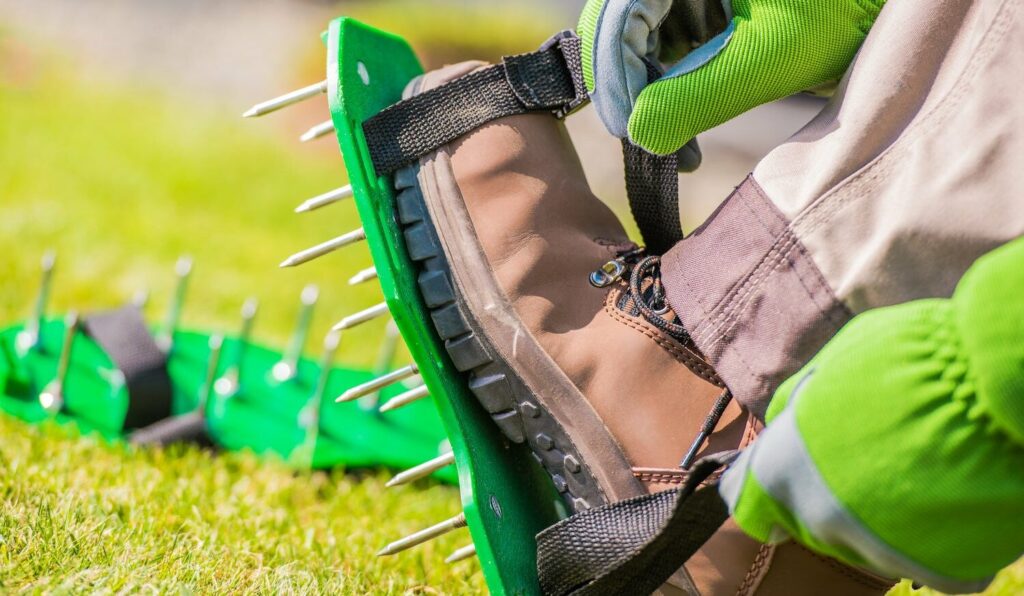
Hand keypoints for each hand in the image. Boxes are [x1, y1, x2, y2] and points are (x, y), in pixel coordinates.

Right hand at [577, 0, 884, 155]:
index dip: (615, 76)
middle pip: (618, 27)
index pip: (617, 16)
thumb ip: (700, 94)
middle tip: (650, 142)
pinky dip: (668, 92)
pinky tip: (687, 127)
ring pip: (636, 43)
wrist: (889, 6)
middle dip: (628, 89)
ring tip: (678, 145)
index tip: (632, 131)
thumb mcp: (770, 58)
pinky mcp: (703, 7)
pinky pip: (663, 49)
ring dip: (647, 97)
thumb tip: (640, 134)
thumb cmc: (846, 11)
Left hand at [719, 238, 1023, 593]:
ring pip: (868, 544)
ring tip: (917, 468)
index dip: (765, 489)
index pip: (749, 503)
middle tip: (870, 457)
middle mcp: (822, 520)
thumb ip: (796, 404)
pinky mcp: (941, 570)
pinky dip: (939, 537)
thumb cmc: (905, 359)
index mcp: (784, 470)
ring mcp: (880, 551)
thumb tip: (784, 420)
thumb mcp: (828, 365)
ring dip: (881, 516)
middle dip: (830, 496)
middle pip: (813, 522)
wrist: (987, 387)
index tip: (779, 483)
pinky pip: (929, 561)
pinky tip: (951, 496)